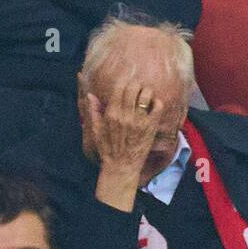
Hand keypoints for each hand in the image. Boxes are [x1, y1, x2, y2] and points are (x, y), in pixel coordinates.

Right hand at [85, 73, 161, 211]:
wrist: (121, 166)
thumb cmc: (107, 149)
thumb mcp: (95, 130)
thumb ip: (93, 111)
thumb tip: (90, 94)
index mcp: (111, 113)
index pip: (119, 88)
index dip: (125, 82)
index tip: (128, 82)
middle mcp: (125, 115)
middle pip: (134, 88)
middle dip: (137, 84)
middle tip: (138, 88)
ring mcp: (139, 120)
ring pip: (146, 95)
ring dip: (147, 91)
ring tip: (146, 95)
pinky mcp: (150, 127)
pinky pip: (157, 107)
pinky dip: (157, 102)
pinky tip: (154, 104)